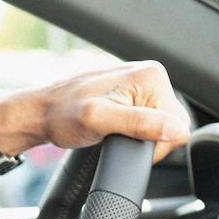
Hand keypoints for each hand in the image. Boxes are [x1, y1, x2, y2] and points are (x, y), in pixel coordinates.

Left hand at [0, 61, 191, 162]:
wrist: (39, 113)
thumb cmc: (61, 115)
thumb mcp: (98, 121)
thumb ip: (138, 123)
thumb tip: (175, 129)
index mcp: (151, 76)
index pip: (178, 124)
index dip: (154, 143)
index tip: (124, 142)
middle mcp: (150, 74)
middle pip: (171, 124)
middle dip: (146, 139)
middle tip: (114, 137)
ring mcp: (141, 83)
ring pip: (159, 125)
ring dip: (137, 135)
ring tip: (110, 131)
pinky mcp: (133, 93)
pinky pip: (147, 120)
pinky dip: (133, 130)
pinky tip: (113, 128)